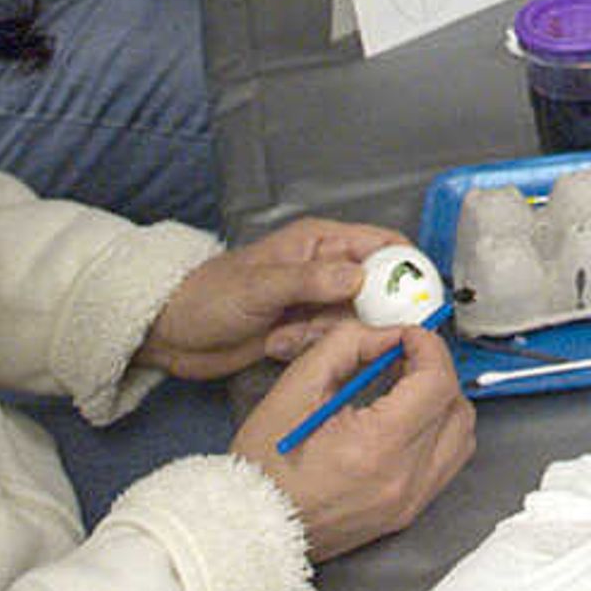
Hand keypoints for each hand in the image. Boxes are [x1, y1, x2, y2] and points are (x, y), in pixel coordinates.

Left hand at [136, 218, 406, 378]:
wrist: (173, 334)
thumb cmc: (210, 297)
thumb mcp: (260, 285)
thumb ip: (311, 280)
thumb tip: (363, 277)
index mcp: (320, 243)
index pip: (383, 245)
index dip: (407, 267)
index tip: (417, 299)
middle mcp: (326, 269)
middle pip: (378, 288)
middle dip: (365, 314)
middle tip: (344, 331)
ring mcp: (316, 302)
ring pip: (354, 320)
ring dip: (325, 335)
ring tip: (285, 335)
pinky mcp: (305, 331)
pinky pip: (330, 342)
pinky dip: (309, 348)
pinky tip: (275, 346)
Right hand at [237, 324, 476, 563]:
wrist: (252, 527)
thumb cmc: (264, 465)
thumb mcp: (296, 387)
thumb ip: (347, 345)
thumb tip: (388, 337)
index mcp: (377, 447)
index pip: (437, 382)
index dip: (428, 347)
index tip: (408, 337)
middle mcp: (404, 479)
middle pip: (457, 407)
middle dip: (435, 371)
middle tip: (402, 359)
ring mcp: (409, 502)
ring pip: (462, 437)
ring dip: (442, 404)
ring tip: (403, 390)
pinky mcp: (406, 514)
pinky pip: (447, 464)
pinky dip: (437, 435)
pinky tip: (404, 423)